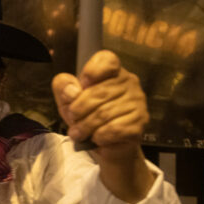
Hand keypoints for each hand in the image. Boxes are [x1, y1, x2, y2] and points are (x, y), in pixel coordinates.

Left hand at [52, 50, 153, 202]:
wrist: (106, 143)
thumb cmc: (86, 115)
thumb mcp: (67, 99)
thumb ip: (64, 88)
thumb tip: (72, 91)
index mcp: (112, 71)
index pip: (107, 60)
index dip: (91, 71)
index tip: (82, 85)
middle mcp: (129, 82)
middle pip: (98, 92)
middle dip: (78, 110)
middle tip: (72, 120)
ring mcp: (137, 102)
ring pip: (104, 113)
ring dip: (85, 127)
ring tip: (78, 133)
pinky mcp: (140, 122)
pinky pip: (114, 129)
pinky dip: (99, 136)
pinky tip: (96, 138)